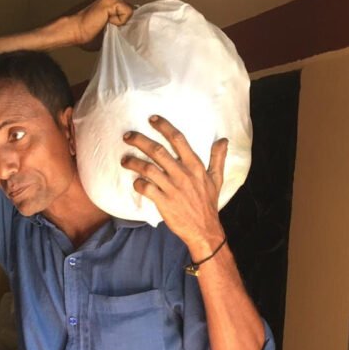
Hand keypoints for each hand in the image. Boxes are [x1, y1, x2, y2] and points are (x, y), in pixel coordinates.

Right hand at [72, 0, 132, 49]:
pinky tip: (106, 22)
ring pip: (130, 12)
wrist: (77, 31)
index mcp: (112, 5)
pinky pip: (127, 13)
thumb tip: (132, 30)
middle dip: (125, 24)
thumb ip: (120, 27)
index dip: (127, 24)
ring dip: (120, 24)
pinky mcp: (112, 0)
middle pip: (131, 12)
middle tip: (110, 29)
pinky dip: (119, 21)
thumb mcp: (109, 32)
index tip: (117, 31)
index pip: (129, 13)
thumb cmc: (89, 36)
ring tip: (106, 25)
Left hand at [121, 116, 227, 255]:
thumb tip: (223, 140)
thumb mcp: (217, 179)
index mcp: (195, 166)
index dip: (164, 127)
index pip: (178, 140)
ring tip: (125, 160)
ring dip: (134, 162)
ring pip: (148, 169)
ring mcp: (172, 188)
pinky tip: (135, 182)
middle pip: (158, 151)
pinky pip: (146, 189)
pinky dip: (138, 184)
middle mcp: (183, 174)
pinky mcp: (164, 202)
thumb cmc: (208, 204)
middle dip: (140, 140)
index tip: (152, 119)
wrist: (204, 230)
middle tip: (127, 136)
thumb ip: (218, 158)